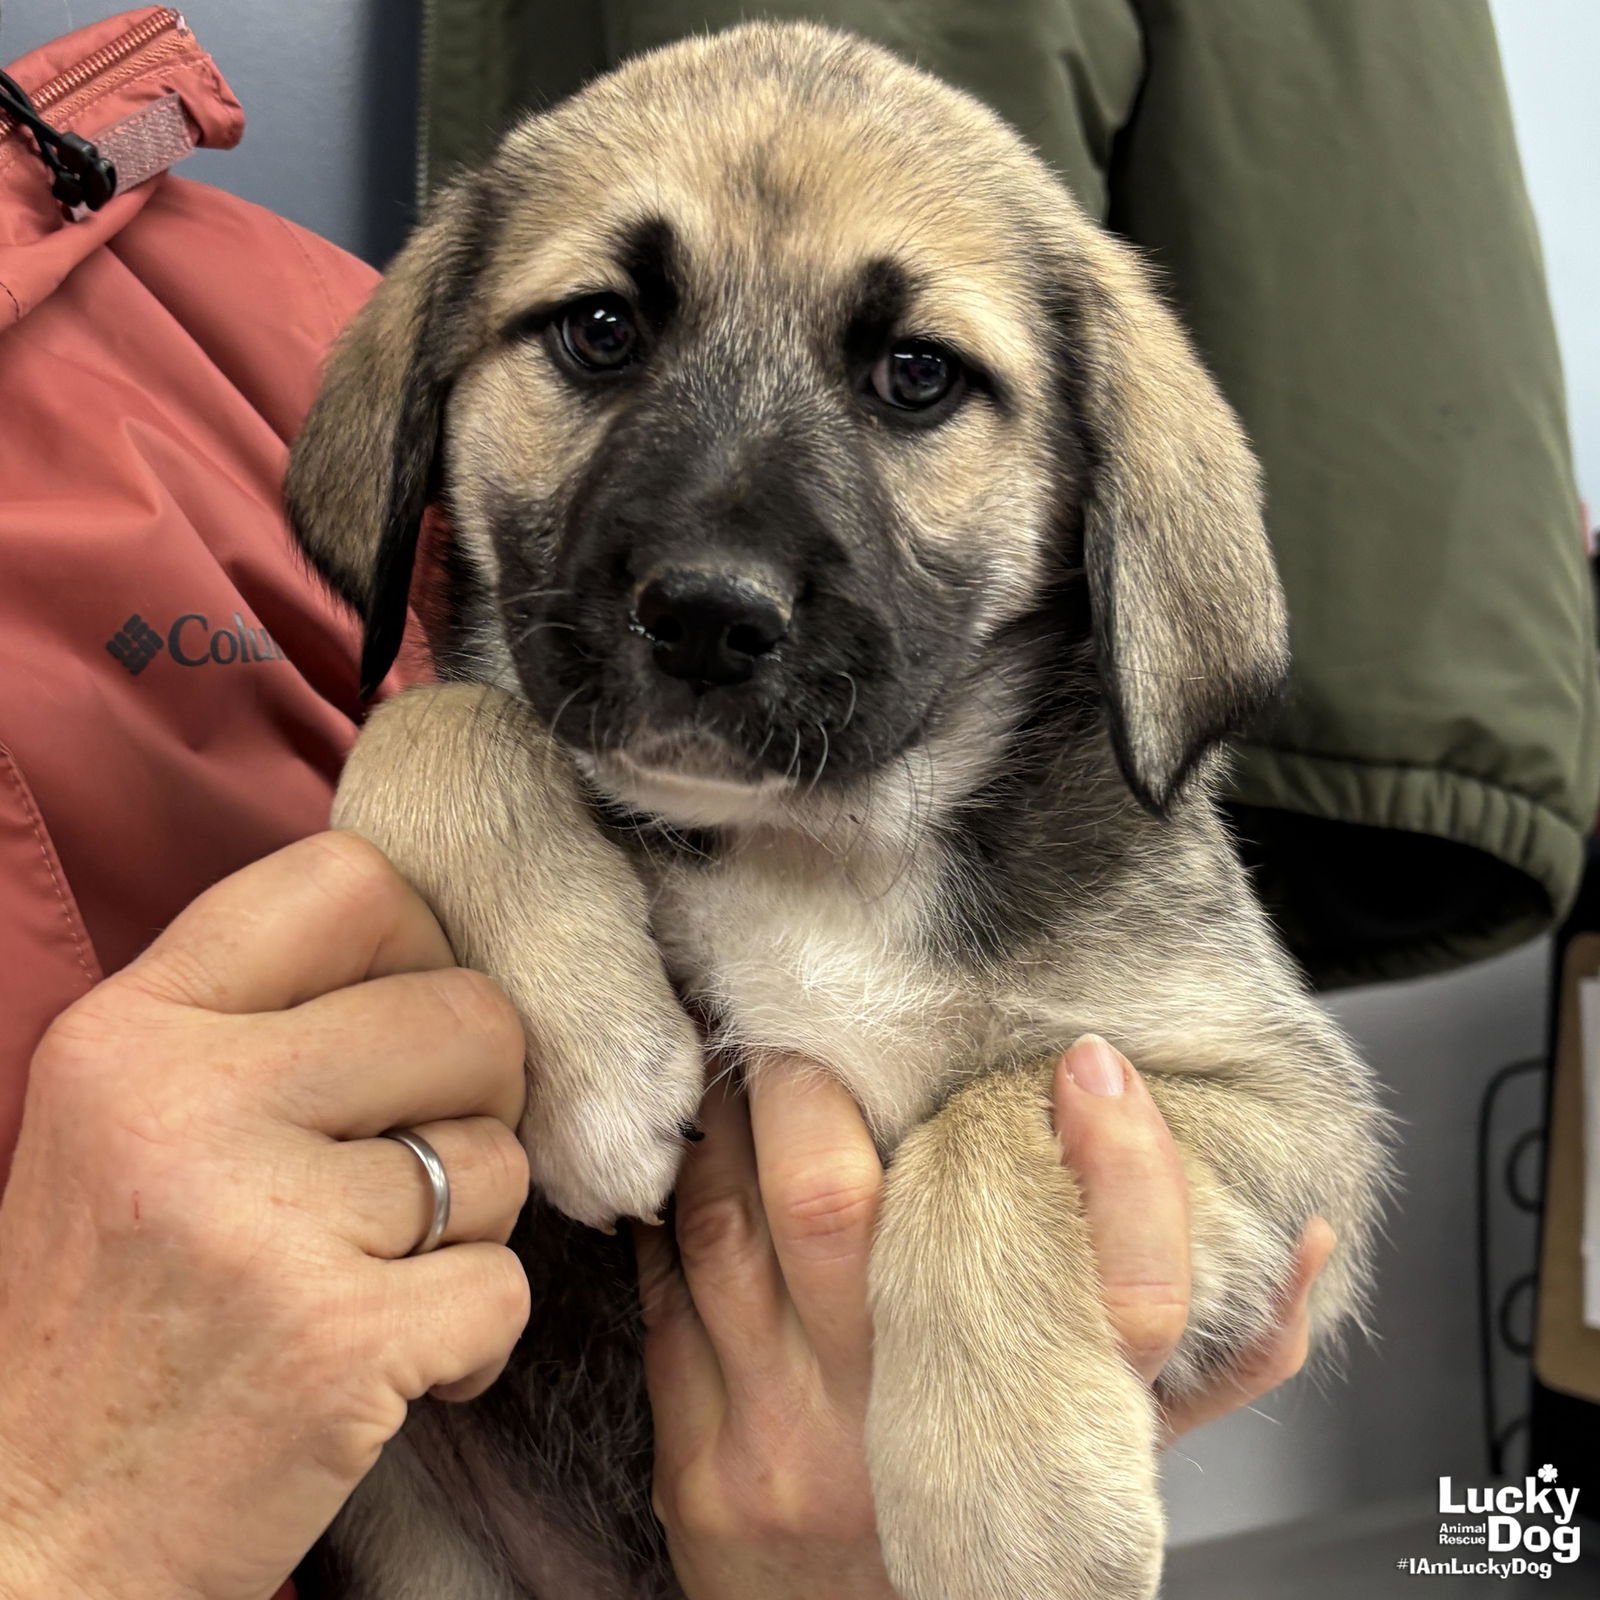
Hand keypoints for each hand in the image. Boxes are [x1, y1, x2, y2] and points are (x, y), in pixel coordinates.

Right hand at [0, 832, 530, 1599]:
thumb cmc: (105, 1316)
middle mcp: (191, 1103)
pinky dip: (475, 1336)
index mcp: (133, 1029)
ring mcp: (265, 1221)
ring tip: (377, 1281)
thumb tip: (445, 958)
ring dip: (470, 1228)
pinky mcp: (338, 1341)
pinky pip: (507, 1283)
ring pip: (502, 1158)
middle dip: (479, 1099)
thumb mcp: (127, 1122)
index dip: (422, 944)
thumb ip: (266, 1024)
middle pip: (470, 1014)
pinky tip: (397, 1366)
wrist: (31, 1541)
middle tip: (414, 1173)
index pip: (350, 881)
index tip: (408, 1027)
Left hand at [639, 1044, 1332, 1599]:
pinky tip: (694, 1156)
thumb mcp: (1122, 1461)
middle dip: (807, 1085)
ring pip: (729, 1227)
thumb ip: (1219, 1358)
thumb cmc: (1011, 1544)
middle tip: (813, 1021)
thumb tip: (1299, 1239)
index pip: (1113, 1289)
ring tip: (745, 1066)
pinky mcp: (702, 1470)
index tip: (1096, 1068)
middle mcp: (902, 1427)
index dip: (1114, 1169)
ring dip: (724, 1125)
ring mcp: (784, 1446)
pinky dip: (676, 1205)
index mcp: (1030, 1422)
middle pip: (833, 1204)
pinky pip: (669, 1294)